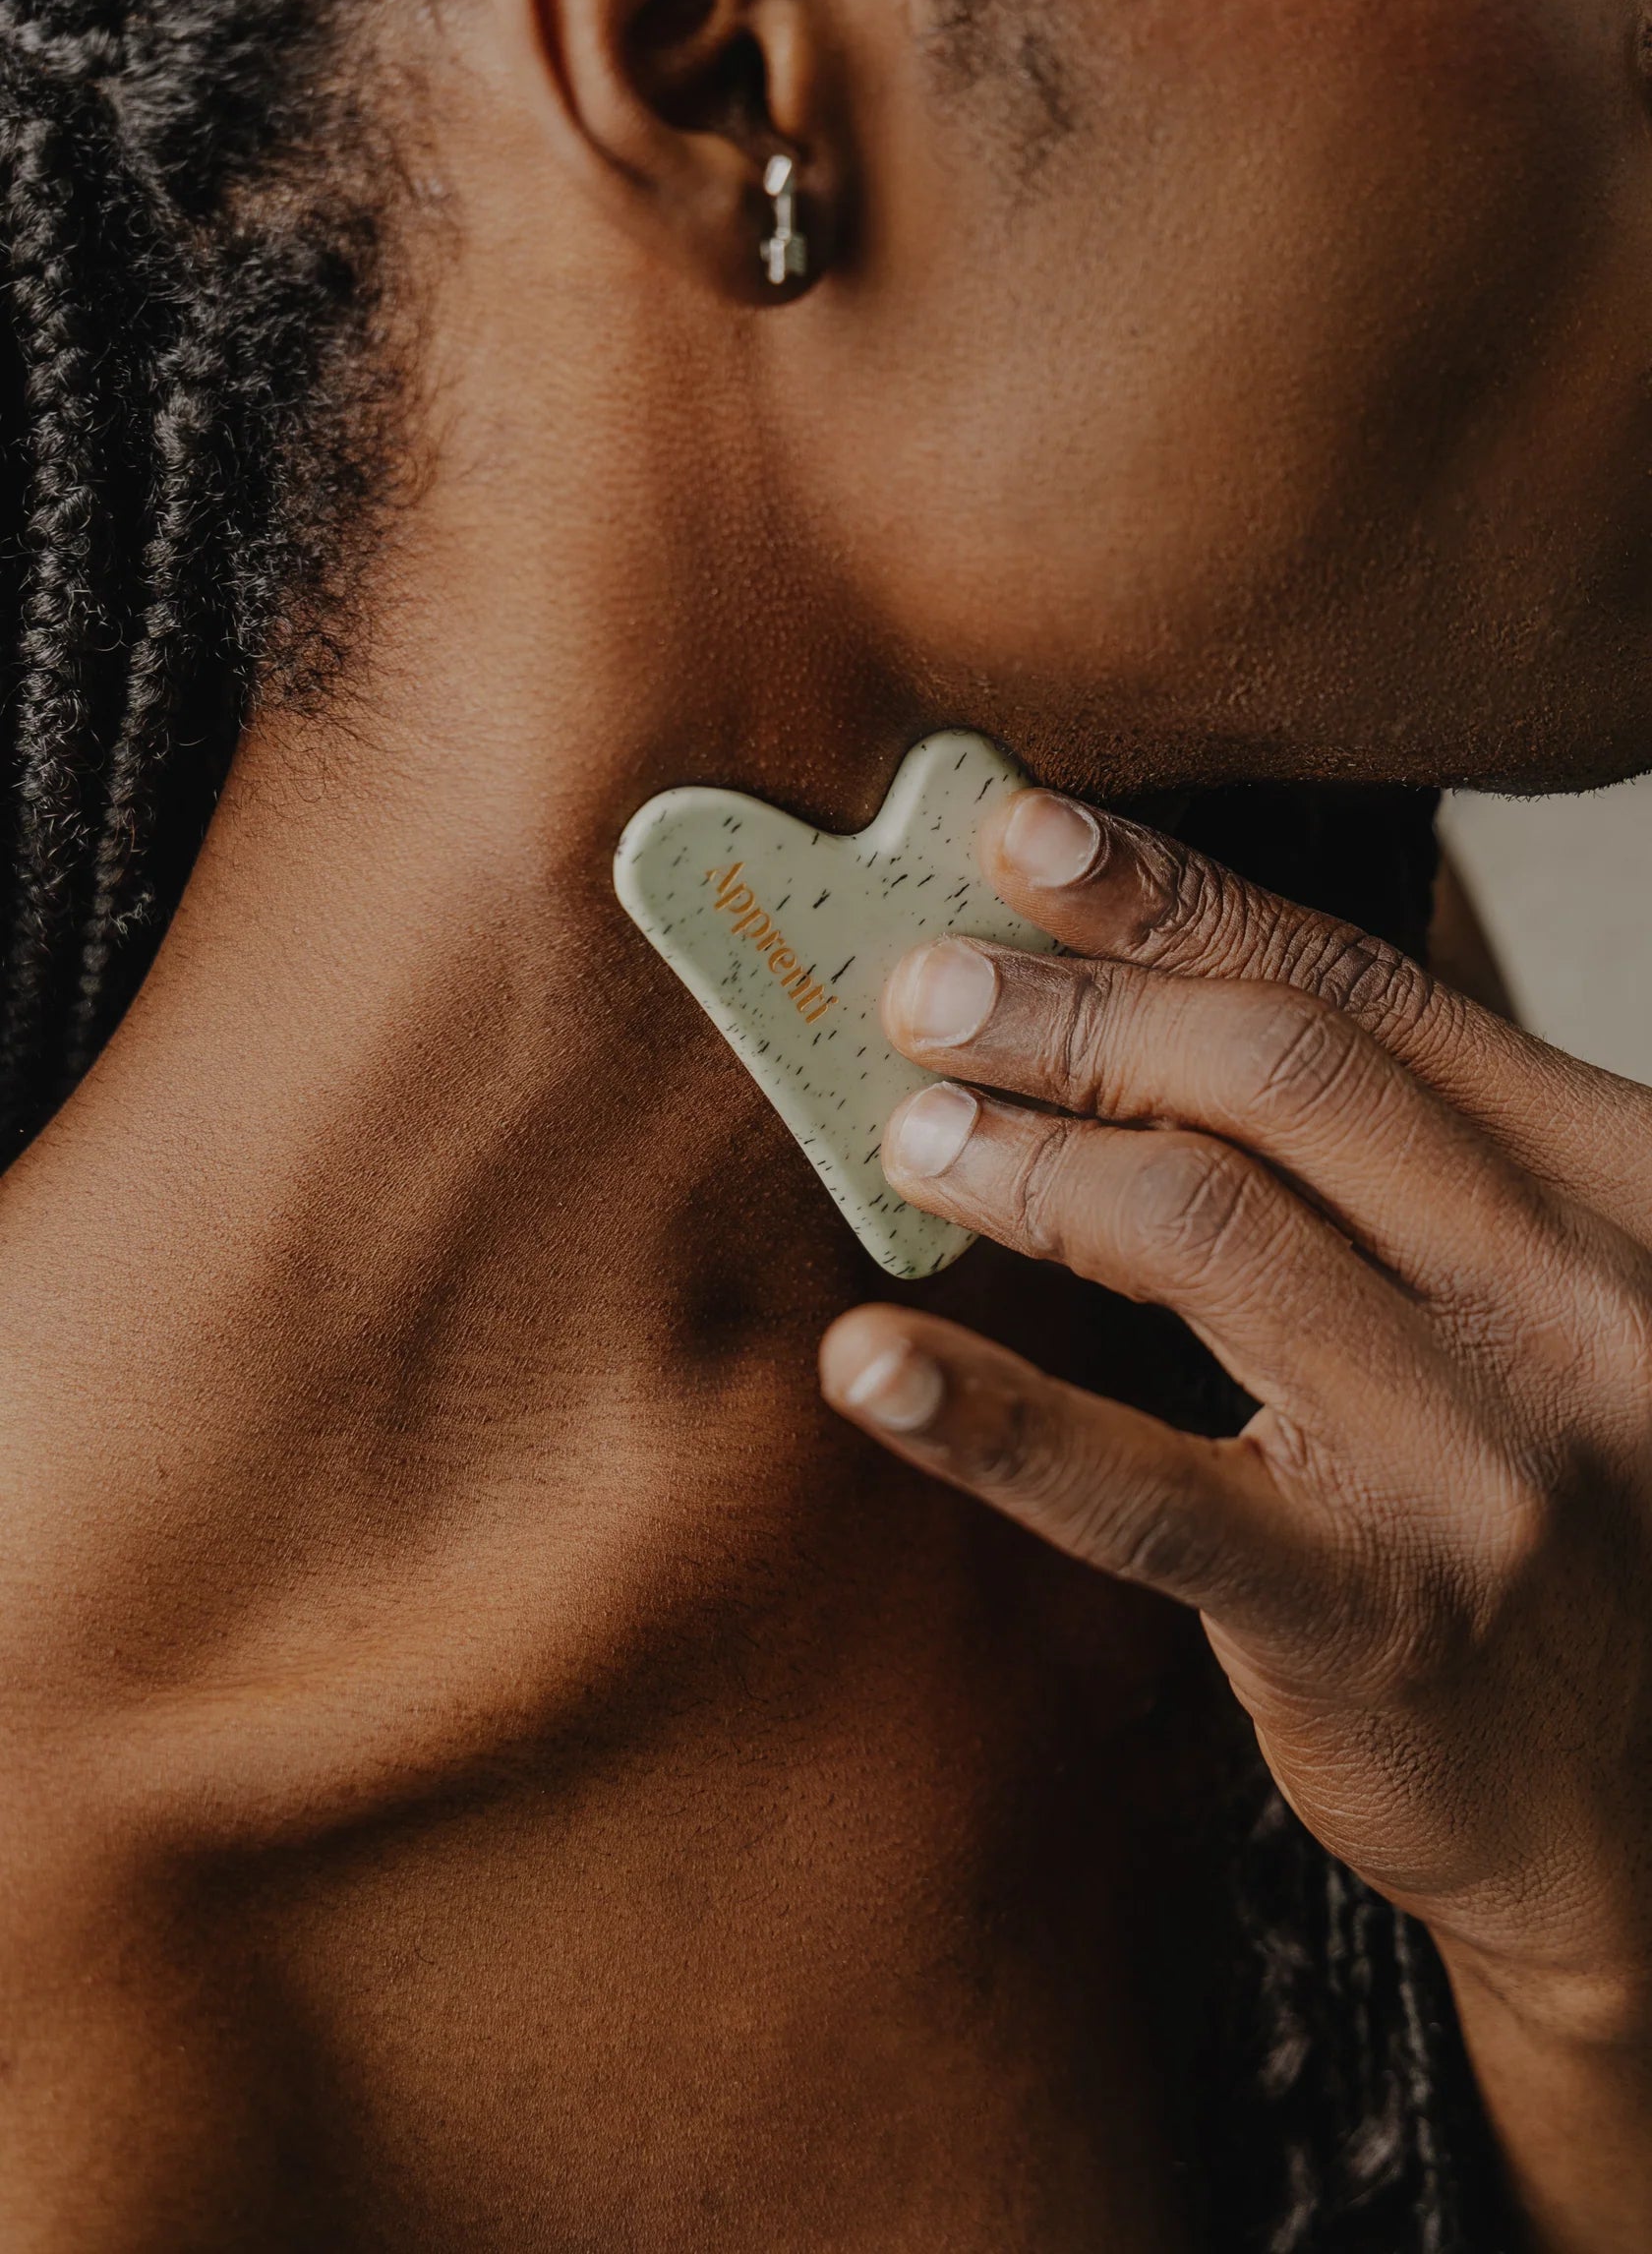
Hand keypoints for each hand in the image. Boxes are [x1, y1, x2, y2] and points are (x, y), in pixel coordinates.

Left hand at [819, 790, 1651, 2061]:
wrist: (1642, 1796)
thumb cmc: (1555, 1496)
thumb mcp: (1539, 1287)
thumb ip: (1407, 1150)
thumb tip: (1163, 989)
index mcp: (1618, 1182)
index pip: (1368, 994)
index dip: (1181, 902)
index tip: (1027, 837)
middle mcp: (1576, 1298)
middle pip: (1285, 1082)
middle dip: (1076, 1012)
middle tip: (922, 987)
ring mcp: (1483, 1459)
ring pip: (1208, 1235)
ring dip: (1026, 1162)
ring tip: (906, 1133)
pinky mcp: (1374, 1613)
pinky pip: (1143, 1490)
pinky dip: (990, 1413)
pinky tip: (867, 1363)